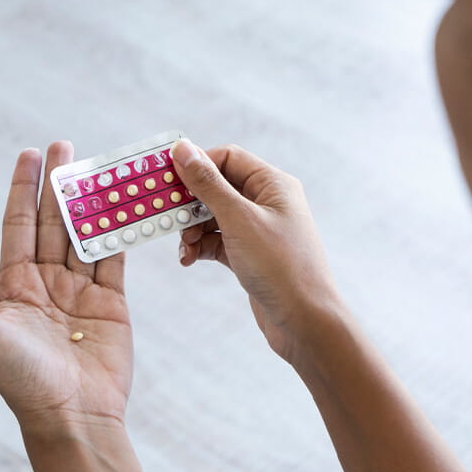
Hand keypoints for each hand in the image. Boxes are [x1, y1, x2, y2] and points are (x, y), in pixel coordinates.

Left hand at [0, 142, 132, 434]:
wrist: (72, 415)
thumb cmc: (20, 379)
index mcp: (16, 286)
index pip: (19, 226)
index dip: (23, 189)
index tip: (30, 153)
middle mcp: (48, 283)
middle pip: (54, 223)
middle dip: (60, 184)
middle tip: (66, 146)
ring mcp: (82, 291)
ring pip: (86, 235)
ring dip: (91, 202)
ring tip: (98, 167)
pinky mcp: (113, 302)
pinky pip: (114, 258)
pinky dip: (119, 231)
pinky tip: (122, 205)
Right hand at [171, 139, 343, 363]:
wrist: (304, 322)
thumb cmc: (281, 266)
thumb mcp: (239, 220)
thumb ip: (208, 184)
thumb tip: (183, 149)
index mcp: (273, 184)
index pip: (227, 158)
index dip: (196, 165)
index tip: (167, 179)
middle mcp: (268, 202)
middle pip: (218, 187)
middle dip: (191, 202)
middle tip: (168, 216)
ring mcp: (259, 230)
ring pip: (214, 216)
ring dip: (192, 228)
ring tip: (184, 246)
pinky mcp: (250, 255)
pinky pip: (217, 240)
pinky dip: (201, 246)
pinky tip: (189, 258)